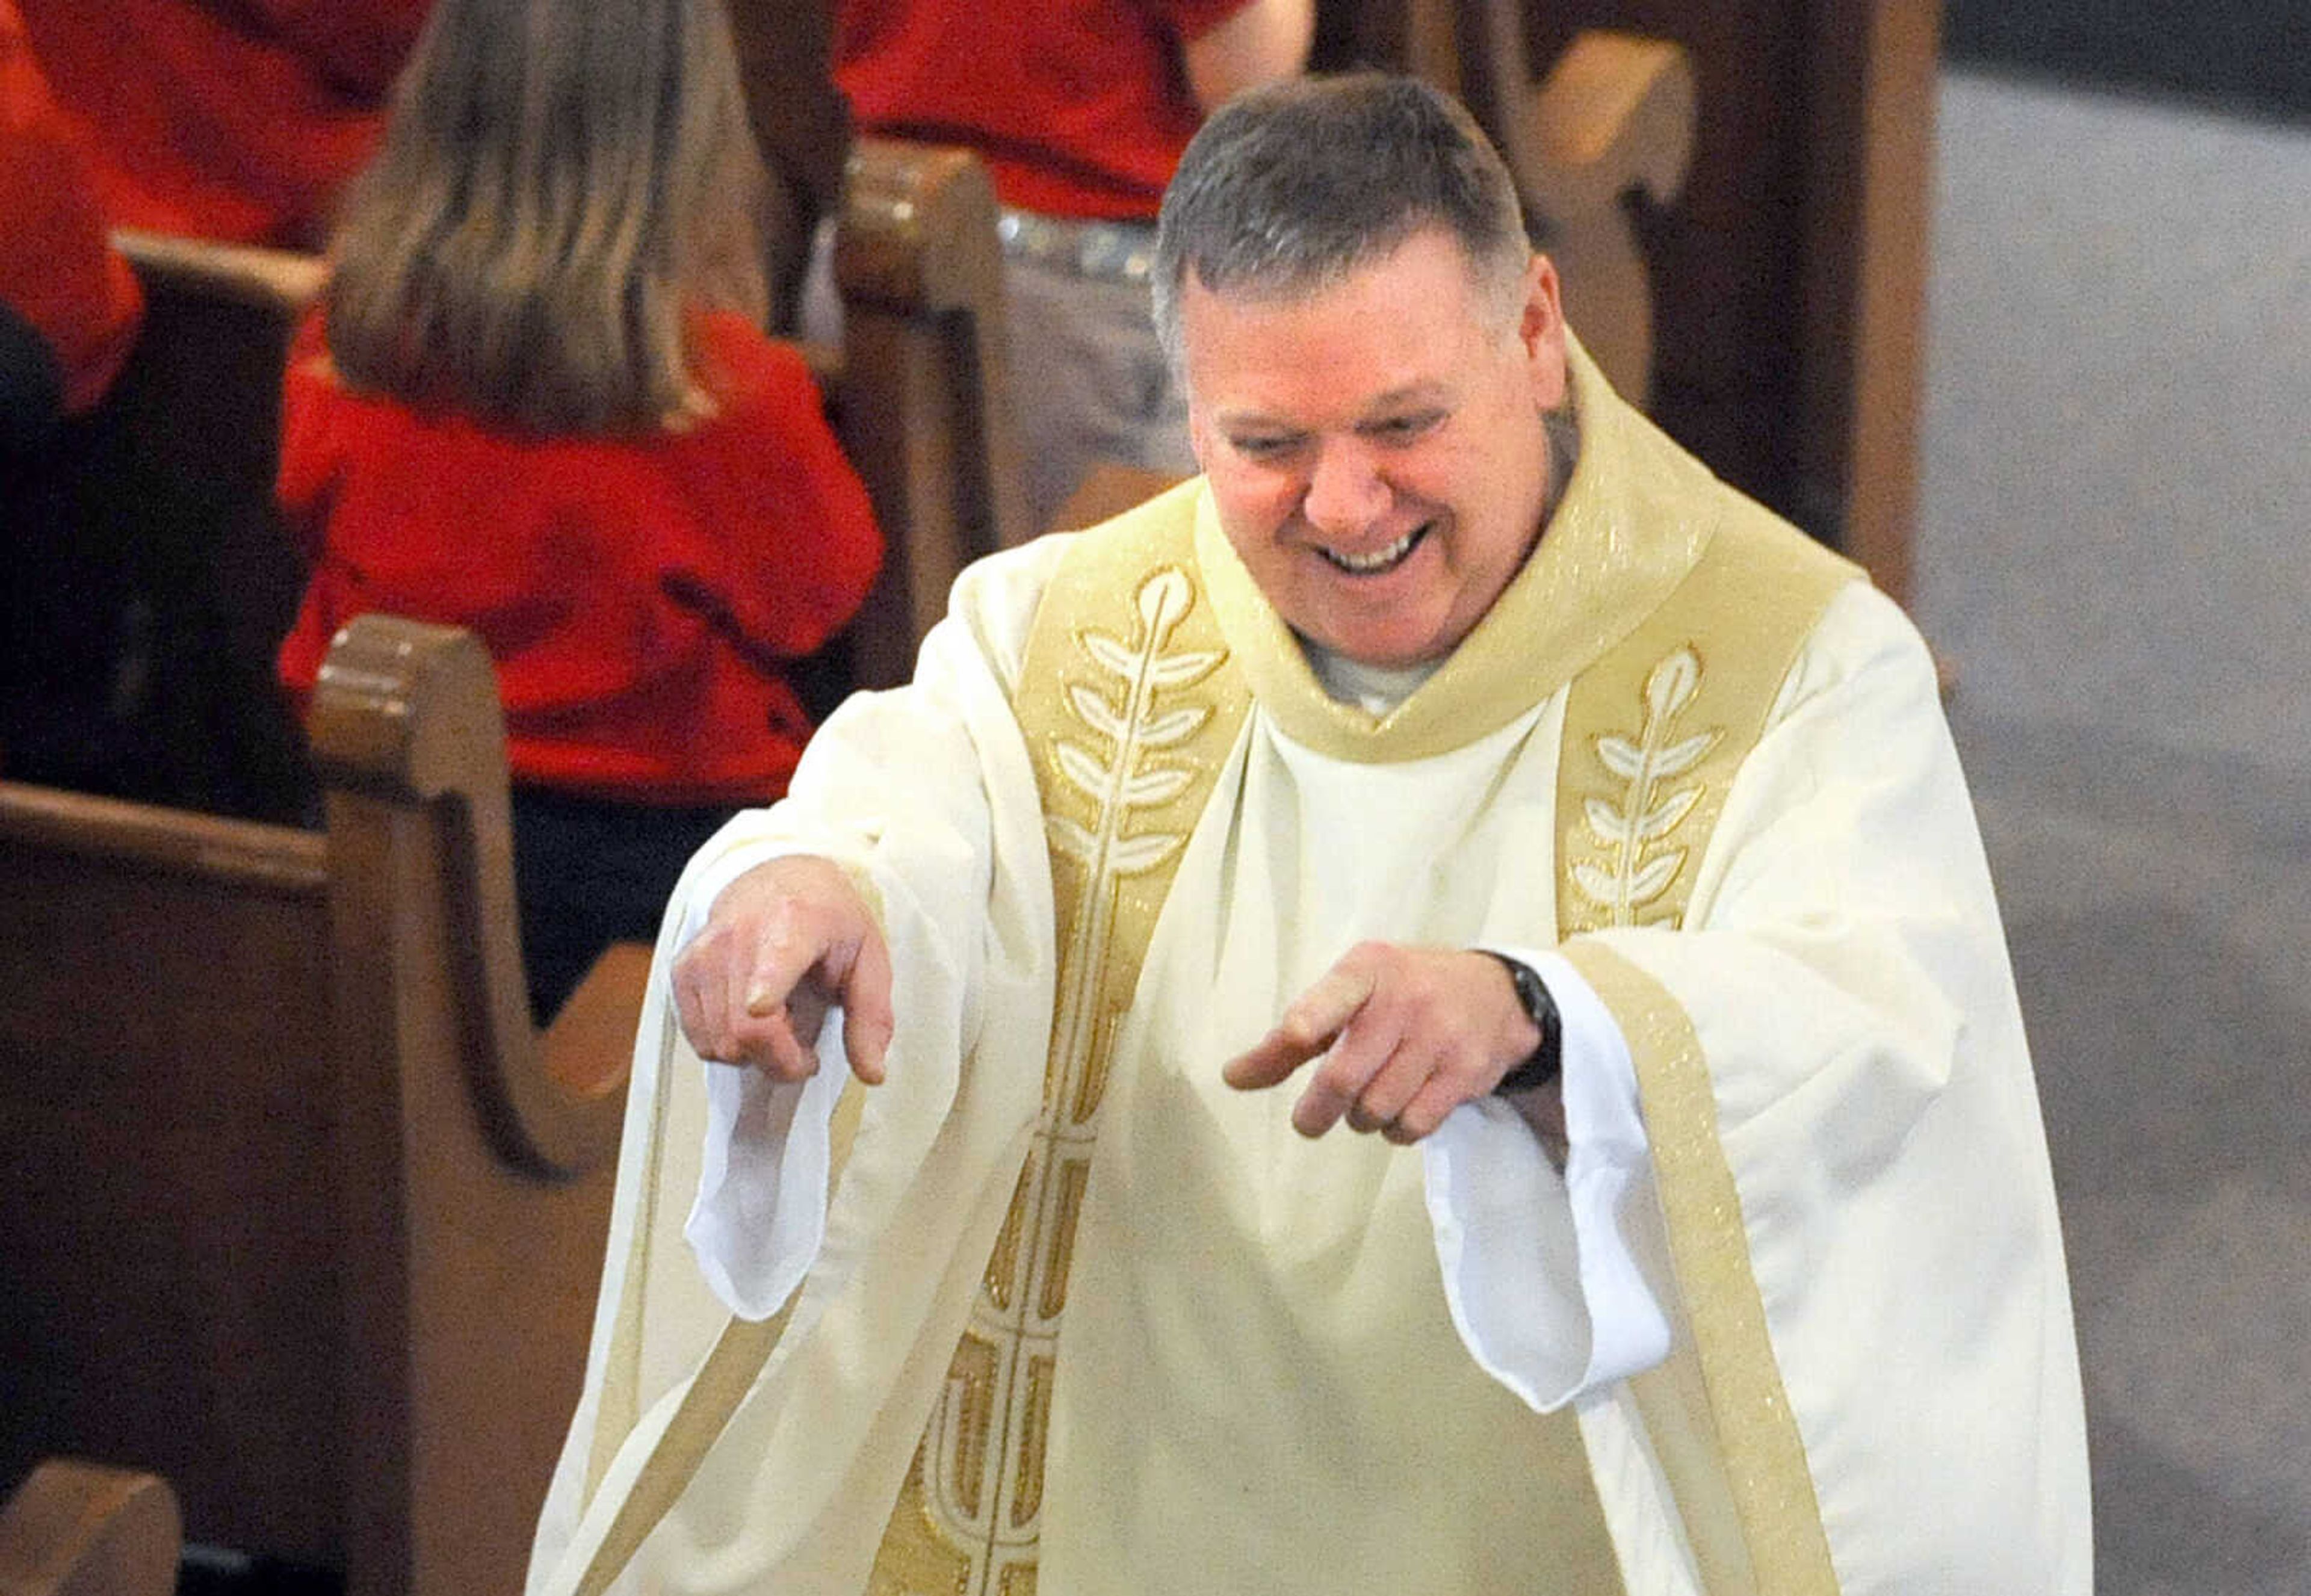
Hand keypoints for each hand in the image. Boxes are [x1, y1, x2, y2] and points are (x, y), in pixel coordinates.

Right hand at [669, 856, 893, 1084]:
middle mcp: (739, 934)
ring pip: (720, 1042)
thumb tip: (873, 1074)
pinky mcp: (682, 970)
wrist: (777, 878)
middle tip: (804, 1052)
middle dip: (781, 1061)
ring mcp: (703, 952)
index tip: (761, 1007)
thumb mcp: (868, 959)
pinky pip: (700, 1040)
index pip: (772, 962)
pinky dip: (728, 1046)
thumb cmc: (829, 922)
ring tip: (780, 1028)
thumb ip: (871, 1017)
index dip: (764, 990)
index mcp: (795, 923)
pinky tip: (750, 1021)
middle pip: (746, 1028)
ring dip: (755, 1056)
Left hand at [1221, 942, 1545, 1143]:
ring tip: (1366, 1102)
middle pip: (1344, 1077)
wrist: (1496, 994)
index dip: (1307, 1023)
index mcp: (1367, 970)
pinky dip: (1395, 1131)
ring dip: (1360, 1120)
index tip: (1291, 1038)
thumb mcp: (1349, 995)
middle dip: (1316, 1111)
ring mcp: (1440, 1037)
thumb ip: (1291, 1039)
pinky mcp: (1466, 1073)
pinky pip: (1413, 1125)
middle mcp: (1405, 999)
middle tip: (1308, 1121)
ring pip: (1376, 1108)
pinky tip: (1399, 1111)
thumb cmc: (1401, 995)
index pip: (1333, 997)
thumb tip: (1233, 1078)